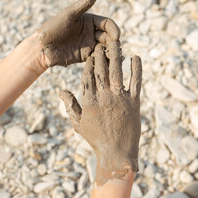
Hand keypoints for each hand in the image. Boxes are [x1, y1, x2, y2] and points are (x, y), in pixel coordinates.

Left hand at [36, 0, 120, 66]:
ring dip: (111, 52)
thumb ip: (84, 3)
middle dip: (114, 43)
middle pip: (109, 37)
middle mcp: (91, 32)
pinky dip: (105, 60)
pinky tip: (109, 64)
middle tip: (117, 49)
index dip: (114, 29)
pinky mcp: (85, 56)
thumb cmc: (54, 27)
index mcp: (89, 21)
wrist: (43, 47)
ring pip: (105, 48)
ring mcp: (89, 45)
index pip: (107, 24)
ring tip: (116, 58)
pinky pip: (98, 58)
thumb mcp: (70, 14)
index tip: (117, 37)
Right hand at [60, 42, 141, 185]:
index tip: (90, 54)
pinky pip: (136, 81)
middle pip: (101, 70)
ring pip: (117, 72)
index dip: (89, 63)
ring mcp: (120, 98)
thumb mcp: (78, 123)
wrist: (117, 153)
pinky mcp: (134, 102)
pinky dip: (137, 68)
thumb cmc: (96, 139)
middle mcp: (104, 97)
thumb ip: (70, 105)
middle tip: (101, 45)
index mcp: (89, 101)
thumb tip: (61, 90)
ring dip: (116, 56)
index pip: (87, 76)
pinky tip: (135, 57)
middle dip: (100, 56)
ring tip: (116, 44)